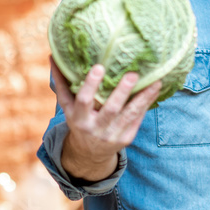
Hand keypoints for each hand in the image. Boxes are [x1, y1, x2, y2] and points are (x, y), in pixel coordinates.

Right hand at [50, 56, 161, 181]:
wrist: (90, 153)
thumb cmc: (79, 120)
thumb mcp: (68, 107)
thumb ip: (62, 83)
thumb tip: (53, 56)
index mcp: (79, 118)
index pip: (84, 100)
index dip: (91, 84)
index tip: (99, 67)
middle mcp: (96, 128)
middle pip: (111, 109)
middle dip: (122, 91)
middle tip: (133, 74)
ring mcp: (112, 135)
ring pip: (130, 114)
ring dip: (144, 97)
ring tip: (156, 81)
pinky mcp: (126, 138)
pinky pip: (138, 119)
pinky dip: (146, 104)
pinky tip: (155, 90)